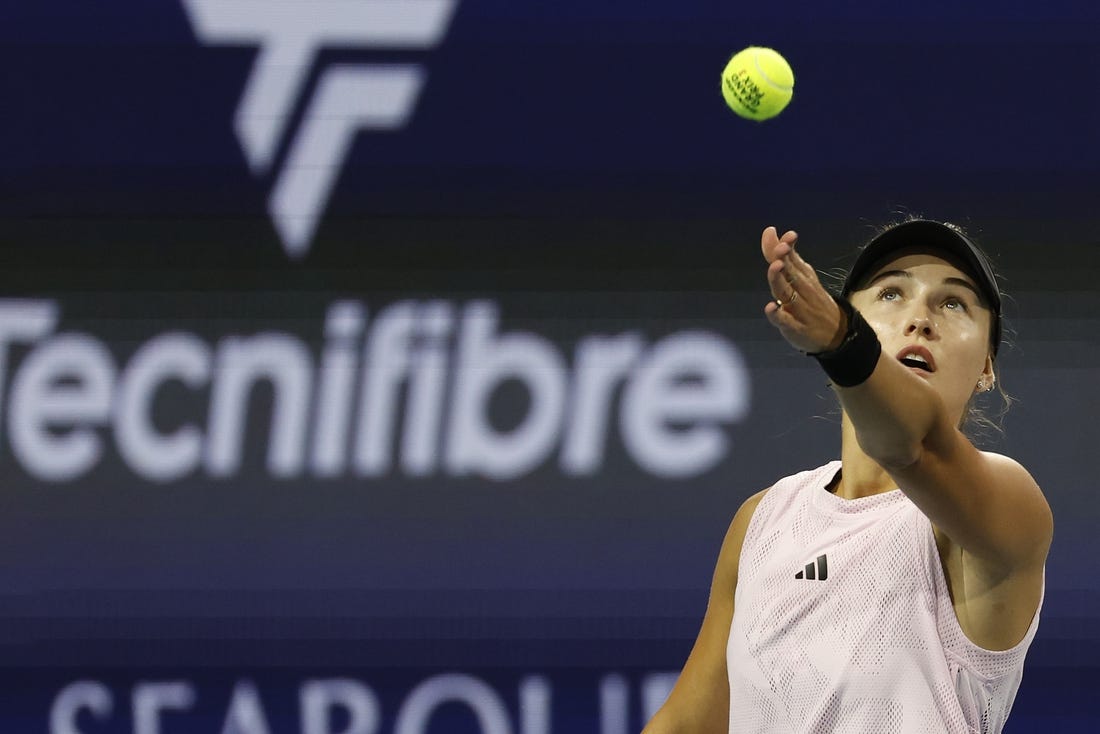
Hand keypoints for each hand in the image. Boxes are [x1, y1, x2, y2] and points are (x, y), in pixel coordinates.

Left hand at [760, 226, 846, 353]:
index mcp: (804, 277)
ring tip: (775, 266)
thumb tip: (773, 234)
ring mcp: (800, 309)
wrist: (838, 334)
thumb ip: (787, 258)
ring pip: (787, 293)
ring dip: (780, 280)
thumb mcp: (803, 278)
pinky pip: (786, 321)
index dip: (787, 247)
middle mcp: (802, 291)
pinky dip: (778, 315)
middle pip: (791, 273)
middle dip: (784, 259)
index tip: (788, 235)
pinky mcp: (796, 328)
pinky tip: (770, 307)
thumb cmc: (814, 302)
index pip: (793, 260)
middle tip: (782, 246)